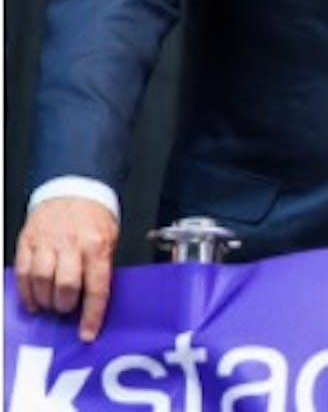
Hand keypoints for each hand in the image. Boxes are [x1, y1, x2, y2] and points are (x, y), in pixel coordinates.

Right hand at [13, 197, 118, 341]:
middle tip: (65, 310)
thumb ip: (101, 267)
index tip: (87, 334)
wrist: (74, 188)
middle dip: (64, 305)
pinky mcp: (28, 241)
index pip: (96, 287)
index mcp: (97, 245)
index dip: (91, 314)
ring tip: (49, 305)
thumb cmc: (94, 216)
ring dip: (44, 300)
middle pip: (65, 285)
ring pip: (41, 280)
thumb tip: (95, 300)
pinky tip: (32, 300)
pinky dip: (26, 292)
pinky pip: (23, 272)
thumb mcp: (109, 238)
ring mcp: (47, 242)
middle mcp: (71, 244)